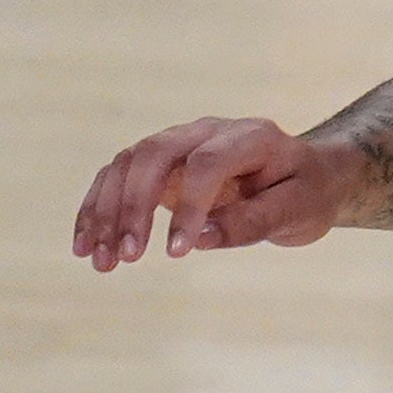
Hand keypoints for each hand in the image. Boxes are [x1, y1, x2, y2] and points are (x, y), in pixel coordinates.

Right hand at [74, 119, 348, 267]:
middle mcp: (206, 131)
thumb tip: (199, 240)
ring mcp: (177, 142)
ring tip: (99, 261)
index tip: (178, 253)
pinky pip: (117, 178)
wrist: (304, 176)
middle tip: (128, 258)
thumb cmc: (306, 194)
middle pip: (153, 155)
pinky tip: (86, 246)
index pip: (207, 163)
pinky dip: (98, 210)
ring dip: (107, 212)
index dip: (189, 206)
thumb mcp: (298, 212)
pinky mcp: (158, 164)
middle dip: (134, 207)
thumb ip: (254, 222)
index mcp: (250, 136)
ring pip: (126, 165)